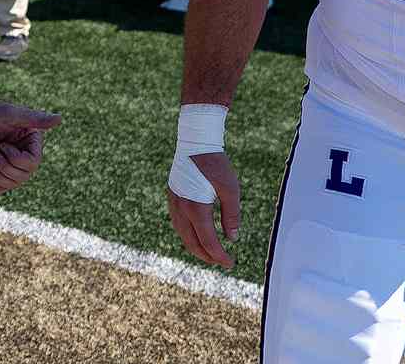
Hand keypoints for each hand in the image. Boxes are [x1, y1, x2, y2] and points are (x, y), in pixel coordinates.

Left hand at [0, 99, 61, 192]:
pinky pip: (4, 187)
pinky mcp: (2, 169)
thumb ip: (36, 119)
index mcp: (33, 142)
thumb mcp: (14, 115)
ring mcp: (14, 163)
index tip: (2, 145)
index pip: (33, 163)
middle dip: (4, 166)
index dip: (16, 159)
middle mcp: (26, 154)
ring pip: (13, 183)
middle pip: (23, 176)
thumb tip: (59, 119)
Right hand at [167, 151, 239, 268]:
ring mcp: (174, 203)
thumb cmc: (216, 163)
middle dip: (207, 256)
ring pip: (183, 235)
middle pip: (192, 243)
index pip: (208, 242)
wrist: (195, 141)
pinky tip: (199, 234)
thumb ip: (231, 215)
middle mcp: (181, 209)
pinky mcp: (173, 197)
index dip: (220, 256)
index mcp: (196, 208)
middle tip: (222, 261)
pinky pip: (178, 224)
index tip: (230, 264)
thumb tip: (232, 239)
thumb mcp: (230, 189)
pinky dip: (189, 234)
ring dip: (196, 247)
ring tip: (211, 252)